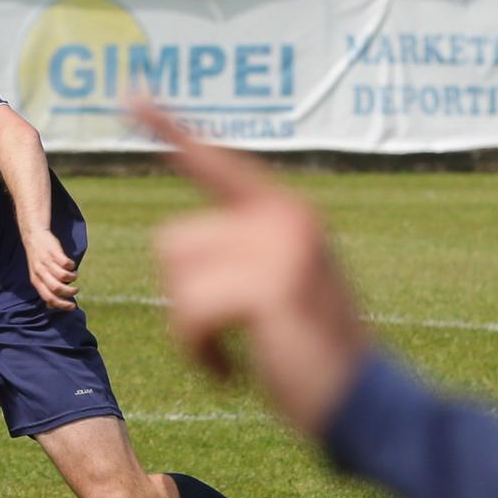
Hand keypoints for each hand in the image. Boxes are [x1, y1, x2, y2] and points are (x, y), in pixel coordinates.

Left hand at [23, 228, 78, 310]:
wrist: (34, 236)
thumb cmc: (38, 260)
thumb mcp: (37, 275)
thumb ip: (44, 289)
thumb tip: (50, 306)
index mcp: (36, 281)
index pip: (48, 297)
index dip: (61, 304)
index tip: (73, 307)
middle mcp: (40, 272)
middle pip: (56, 288)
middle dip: (69, 292)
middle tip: (76, 290)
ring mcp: (46, 262)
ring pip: (63, 276)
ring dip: (72, 277)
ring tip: (74, 274)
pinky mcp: (53, 252)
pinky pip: (66, 263)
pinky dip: (72, 266)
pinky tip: (71, 265)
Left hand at [131, 103, 368, 438]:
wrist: (365, 404)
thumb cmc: (314, 354)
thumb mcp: (283, 285)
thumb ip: (244, 251)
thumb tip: (176, 245)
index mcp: (285, 210)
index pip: (214, 162)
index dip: (170, 131)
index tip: (132, 94)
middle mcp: (285, 215)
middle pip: (172, 243)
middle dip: (183, 299)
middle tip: (226, 336)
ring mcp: (280, 247)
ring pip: (177, 279)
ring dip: (190, 329)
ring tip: (236, 351)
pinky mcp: (269, 287)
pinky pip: (189, 315)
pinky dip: (200, 353)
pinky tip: (232, 374)